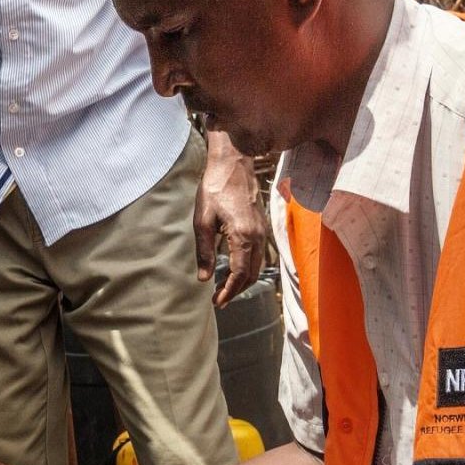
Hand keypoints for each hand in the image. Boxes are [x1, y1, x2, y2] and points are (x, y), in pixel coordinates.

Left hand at [195, 139, 268, 306]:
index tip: (216, 301)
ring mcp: (262, 232)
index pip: (240, 274)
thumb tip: (204, 278)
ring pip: (257, 267)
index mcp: (244, 236)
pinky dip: (247, 268)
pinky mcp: (261, 227)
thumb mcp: (202, 221)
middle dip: (236, 290)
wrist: (233, 163)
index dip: (229, 292)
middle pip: (251, 275)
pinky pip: (258, 255)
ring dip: (242, 281)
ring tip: (224, 288)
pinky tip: (233, 269)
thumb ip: (204, 251)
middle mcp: (258, 237)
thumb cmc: (215, 188)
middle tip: (219, 299)